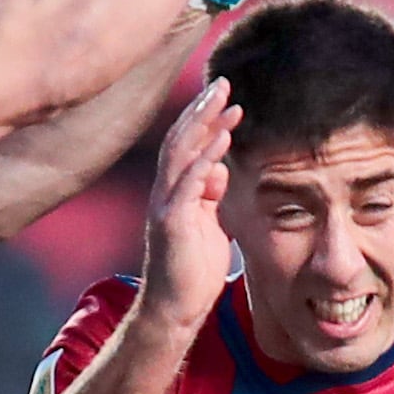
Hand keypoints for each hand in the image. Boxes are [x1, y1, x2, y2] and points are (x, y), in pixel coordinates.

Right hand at [136, 80, 236, 331]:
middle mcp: (165, 192)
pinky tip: (222, 140)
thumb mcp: (208, 224)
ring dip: (204, 125)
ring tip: (226, 101)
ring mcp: (165, 205)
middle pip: (181, 139)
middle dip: (202, 110)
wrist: (176, 308)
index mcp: (175, 192)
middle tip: (224, 84)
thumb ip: (210, 196)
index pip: (187, 146)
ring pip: (181, 154)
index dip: (205, 120)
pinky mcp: (171, 221)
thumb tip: (220, 171)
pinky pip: (187, 183)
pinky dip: (205, 159)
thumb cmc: (194, 271)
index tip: (228, 99)